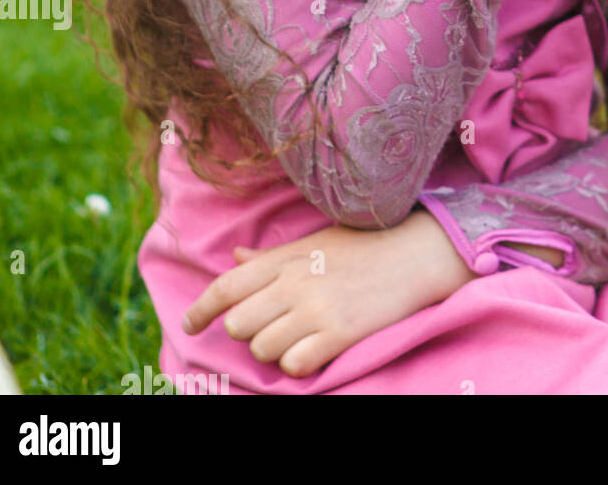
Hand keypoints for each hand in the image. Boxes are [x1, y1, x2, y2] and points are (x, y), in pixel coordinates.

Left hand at [180, 209, 476, 377]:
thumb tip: (235, 257)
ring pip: (263, 350)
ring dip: (275, 350)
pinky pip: (294, 366)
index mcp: (288, 257)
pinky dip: (300, 364)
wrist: (417, 253)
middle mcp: (296, 283)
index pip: (227, 286)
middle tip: (271, 326)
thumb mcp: (316, 241)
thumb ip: (272, 256)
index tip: (189, 325)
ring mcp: (316, 309)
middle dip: (248, 331)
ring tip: (299, 337)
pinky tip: (316, 349)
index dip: (201, 309)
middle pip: (239, 324)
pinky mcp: (338, 333)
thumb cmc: (365, 245)